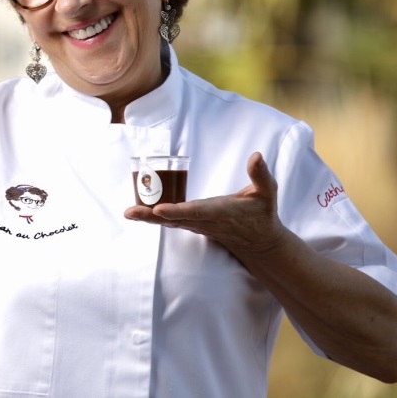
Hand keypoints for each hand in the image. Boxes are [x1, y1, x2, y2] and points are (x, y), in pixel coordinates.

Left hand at [125, 152, 285, 255]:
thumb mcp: (267, 192)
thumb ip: (261, 174)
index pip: (198, 211)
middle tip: (130, 213)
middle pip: (175, 219)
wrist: (259, 241)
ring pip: (170, 222)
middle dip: (152, 216)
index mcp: (222, 211)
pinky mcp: (193, 225)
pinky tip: (137, 213)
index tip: (160, 209)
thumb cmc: (262, 213)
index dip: (178, 211)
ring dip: (148, 218)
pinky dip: (154, 218)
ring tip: (128, 213)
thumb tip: (256, 155)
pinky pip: (171, 222)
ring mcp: (198, 225)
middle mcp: (206, 221)